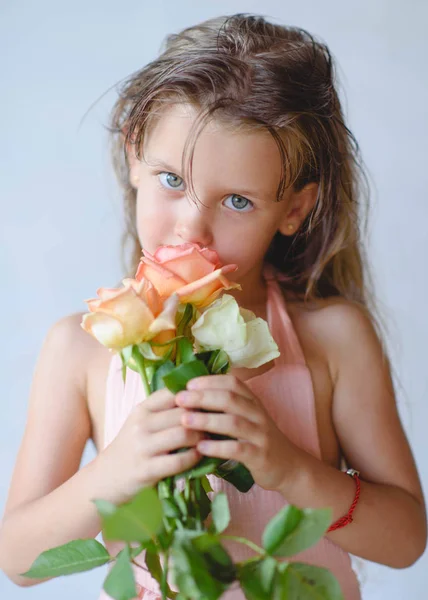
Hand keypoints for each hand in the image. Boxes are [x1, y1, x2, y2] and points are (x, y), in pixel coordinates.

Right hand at [95, 387, 204, 504]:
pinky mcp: (146, 469)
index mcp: (142, 408)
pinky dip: (194, 458)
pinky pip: (179, 460)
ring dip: (202, 437)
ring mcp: (142, 446)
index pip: (174, 392)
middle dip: (204, 417)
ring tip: (210, 440)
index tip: (211, 401)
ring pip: (184, 434)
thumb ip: (165, 411)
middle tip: (218, 422)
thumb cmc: (132, 448)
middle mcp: (141, 424)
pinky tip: (200, 456)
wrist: (106, 479)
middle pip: (183, 412)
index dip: (196, 395)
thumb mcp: (142, 423)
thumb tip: (201, 398)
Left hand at [175, 374, 297, 491]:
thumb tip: (191, 396)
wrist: (288, 466)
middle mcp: (257, 414)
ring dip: (207, 420)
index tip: (188, 384)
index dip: (209, 381)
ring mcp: (260, 435)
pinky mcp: (260, 456)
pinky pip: (238, 449)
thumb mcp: (245, 418)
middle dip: (202, 397)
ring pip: (233, 422)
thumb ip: (225, 407)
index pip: (232, 383)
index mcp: (252, 401)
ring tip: (185, 420)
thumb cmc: (257, 440)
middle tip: (179, 399)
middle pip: (230, 398)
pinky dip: (218, 447)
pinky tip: (200, 448)